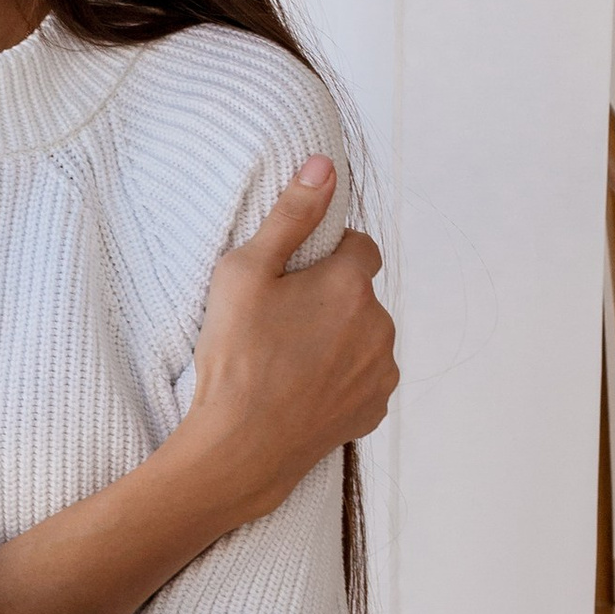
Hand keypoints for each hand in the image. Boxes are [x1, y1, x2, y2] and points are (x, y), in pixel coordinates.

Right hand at [178, 158, 397, 527]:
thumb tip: (324, 165)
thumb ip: (290, 215)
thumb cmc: (234, 358)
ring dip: (338, 340)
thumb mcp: (244, 274)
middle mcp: (378, 324)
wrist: (240, 448)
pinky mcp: (374, 408)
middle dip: (329, 301)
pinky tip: (301, 389)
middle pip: (359, 295)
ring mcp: (380, 370)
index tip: (292, 279)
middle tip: (278, 323)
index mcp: (350, 284)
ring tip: (287, 361)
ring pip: (363, 337)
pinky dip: (340, 379)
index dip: (325, 256)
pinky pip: (362, 379)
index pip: (359, 247)